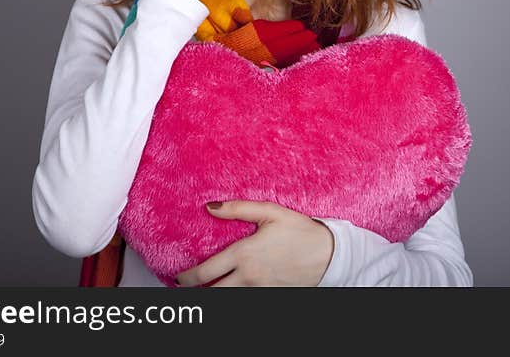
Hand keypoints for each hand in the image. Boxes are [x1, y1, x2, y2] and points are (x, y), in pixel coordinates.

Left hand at [175, 201, 334, 286]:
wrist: (330, 255)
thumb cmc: (301, 231)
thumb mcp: (271, 212)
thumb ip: (239, 208)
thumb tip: (211, 207)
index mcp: (244, 254)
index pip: (206, 272)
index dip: (187, 278)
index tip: (179, 277)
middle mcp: (249, 276)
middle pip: (213, 293)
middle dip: (197, 292)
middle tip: (187, 287)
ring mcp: (260, 290)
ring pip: (229, 300)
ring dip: (216, 296)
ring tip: (208, 289)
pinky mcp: (272, 297)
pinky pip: (247, 302)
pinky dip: (236, 298)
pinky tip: (234, 290)